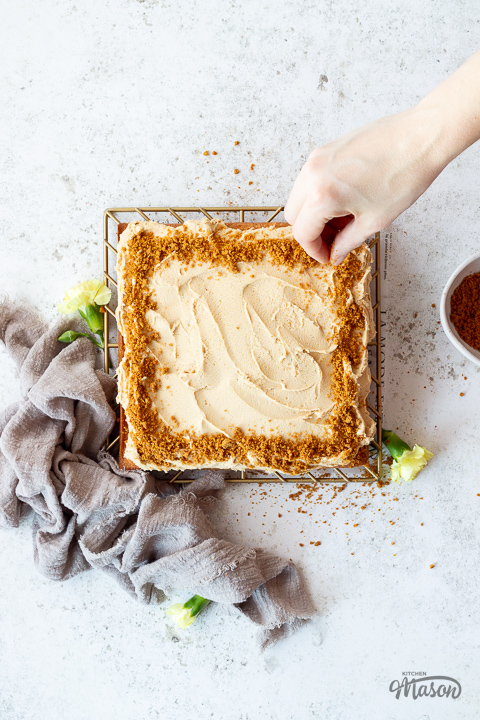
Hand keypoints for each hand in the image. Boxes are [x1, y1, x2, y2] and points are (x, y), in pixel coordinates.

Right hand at [285, 106, 448, 264]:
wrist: (420, 137)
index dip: (314, 250)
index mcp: (322, 196)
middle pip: (293, 214)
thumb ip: (348, 241)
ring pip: (299, 195)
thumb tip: (336, 251)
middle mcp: (313, 174)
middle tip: (334, 239)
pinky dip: (320, 194)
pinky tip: (346, 200)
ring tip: (344, 219)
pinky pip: (311, 178)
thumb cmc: (403, 175)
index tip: (327, 255)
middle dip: (310, 231)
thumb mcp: (374, 220)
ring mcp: (318, 158)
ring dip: (314, 212)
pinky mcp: (327, 148)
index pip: (302, 233)